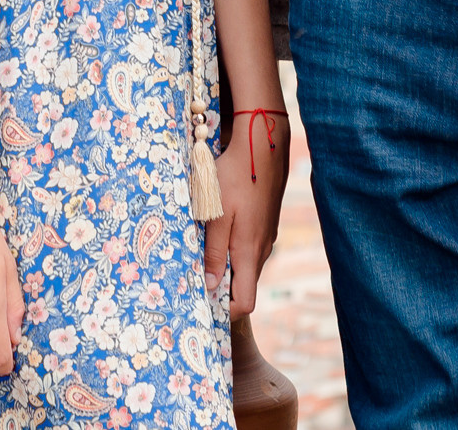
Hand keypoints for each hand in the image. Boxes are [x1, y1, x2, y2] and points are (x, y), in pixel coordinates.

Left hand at [203, 113, 288, 314]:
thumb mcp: (217, 215)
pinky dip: (231, 249)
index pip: (246, 302)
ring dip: (223, 266)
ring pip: (244, 265)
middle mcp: (261, 250)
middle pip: (243, 285)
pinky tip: (215, 231)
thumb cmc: (235, 179)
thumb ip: (213, 252)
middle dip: (220, 288)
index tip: (204, 303)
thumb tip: (209, 287)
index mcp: (249, 253)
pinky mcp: (264, 224)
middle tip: (192, 278)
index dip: (226, 310)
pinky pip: (247, 248)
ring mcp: (265, 237)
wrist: (261, 148)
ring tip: (199, 252)